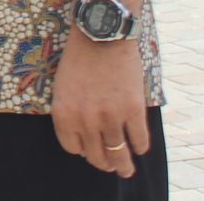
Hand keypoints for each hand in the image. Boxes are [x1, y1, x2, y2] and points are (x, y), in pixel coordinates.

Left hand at [50, 31, 149, 178]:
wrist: (102, 34)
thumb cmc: (79, 57)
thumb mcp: (63, 86)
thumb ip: (71, 112)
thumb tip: (86, 138)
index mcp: (64, 114)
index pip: (72, 148)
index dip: (82, 150)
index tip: (89, 151)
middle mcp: (85, 120)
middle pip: (95, 156)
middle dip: (103, 164)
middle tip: (110, 167)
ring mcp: (110, 117)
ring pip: (118, 154)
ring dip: (123, 165)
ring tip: (126, 169)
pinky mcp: (133, 110)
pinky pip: (139, 141)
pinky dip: (140, 147)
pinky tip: (139, 147)